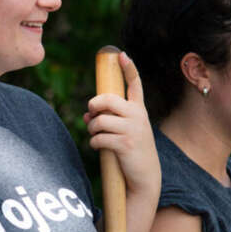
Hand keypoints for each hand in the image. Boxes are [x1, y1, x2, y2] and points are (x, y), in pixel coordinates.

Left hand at [83, 52, 160, 192]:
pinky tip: (100, 148)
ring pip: (99, 120)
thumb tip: (86, 115)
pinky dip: (94, 143)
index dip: (129, 69)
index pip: (135, 84)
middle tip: (91, 115)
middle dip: (93, 106)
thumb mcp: (123, 131)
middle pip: (107, 100)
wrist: (144, 177)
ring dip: (91, 129)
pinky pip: (98, 138)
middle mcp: (138, 116)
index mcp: (139, 110)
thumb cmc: (131, 151)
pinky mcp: (125, 144)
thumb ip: (107, 118)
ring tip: (96, 135)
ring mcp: (133, 129)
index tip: (121, 55)